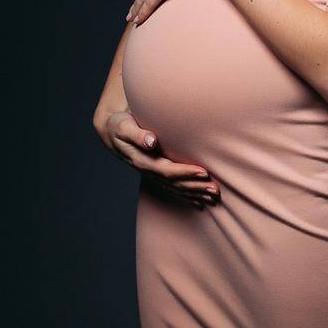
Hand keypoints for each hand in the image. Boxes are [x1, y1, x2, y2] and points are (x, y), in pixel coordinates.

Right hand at [95, 108, 220, 208]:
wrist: (112, 132)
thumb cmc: (120, 126)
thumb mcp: (124, 127)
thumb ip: (137, 134)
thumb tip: (151, 141)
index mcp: (141, 160)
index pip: (166, 170)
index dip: (185, 172)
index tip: (203, 172)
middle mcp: (148, 170)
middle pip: (174, 183)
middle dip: (195, 187)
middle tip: (215, 189)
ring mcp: (152, 174)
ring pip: (176, 188)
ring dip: (195, 193)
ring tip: (214, 196)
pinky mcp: (156, 174)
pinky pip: (173, 188)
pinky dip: (187, 195)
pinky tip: (201, 201)